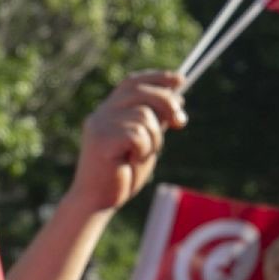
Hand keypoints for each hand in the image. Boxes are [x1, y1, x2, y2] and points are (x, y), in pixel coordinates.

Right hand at [68, 70, 187, 214]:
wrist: (98, 201)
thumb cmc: (122, 174)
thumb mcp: (146, 142)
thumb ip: (156, 120)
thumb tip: (177, 96)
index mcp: (109, 111)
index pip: (132, 82)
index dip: (156, 78)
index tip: (180, 80)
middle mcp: (101, 113)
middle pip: (139, 91)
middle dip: (166, 102)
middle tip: (180, 122)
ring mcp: (99, 125)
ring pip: (143, 115)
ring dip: (153, 138)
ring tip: (140, 155)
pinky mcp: (100, 140)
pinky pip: (137, 135)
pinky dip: (143, 149)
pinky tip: (130, 161)